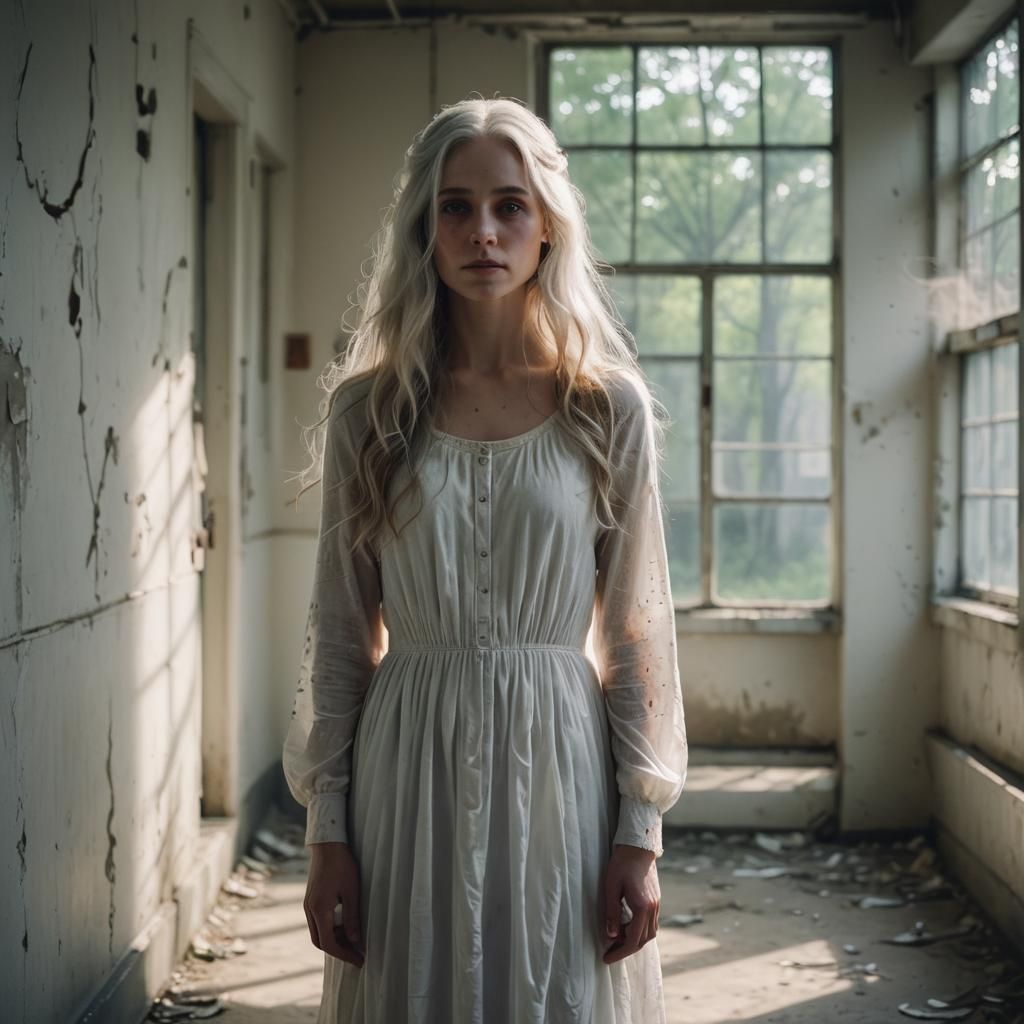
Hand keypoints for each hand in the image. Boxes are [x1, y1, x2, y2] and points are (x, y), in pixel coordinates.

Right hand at [303, 841, 364, 966]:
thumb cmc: (342, 864)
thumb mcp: (352, 891)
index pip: (329, 943)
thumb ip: (352, 917)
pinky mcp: (311, 899)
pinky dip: (330, 928)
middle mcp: (310, 910)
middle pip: (320, 941)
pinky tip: (345, 923)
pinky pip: (318, 921)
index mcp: (319, 909)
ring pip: (318, 932)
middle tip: (356, 953)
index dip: (344, 954)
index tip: (359, 959)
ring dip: (334, 938)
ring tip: (354, 937)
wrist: (327, 844)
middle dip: (338, 950)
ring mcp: (308, 904)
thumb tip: (355, 940)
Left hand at [600, 843, 659, 963]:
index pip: (633, 940)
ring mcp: (656, 905)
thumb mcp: (611, 888)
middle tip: (609, 951)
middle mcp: (653, 909)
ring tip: (616, 938)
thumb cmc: (622, 864)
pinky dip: (639, 930)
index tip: (606, 958)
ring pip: (649, 933)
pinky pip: (650, 924)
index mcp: (643, 907)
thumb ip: (612, 913)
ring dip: (633, 940)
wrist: (638, 846)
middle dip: (626, 949)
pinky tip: (625, 926)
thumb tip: (611, 936)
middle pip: (643, 940)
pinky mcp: (655, 900)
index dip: (619, 952)